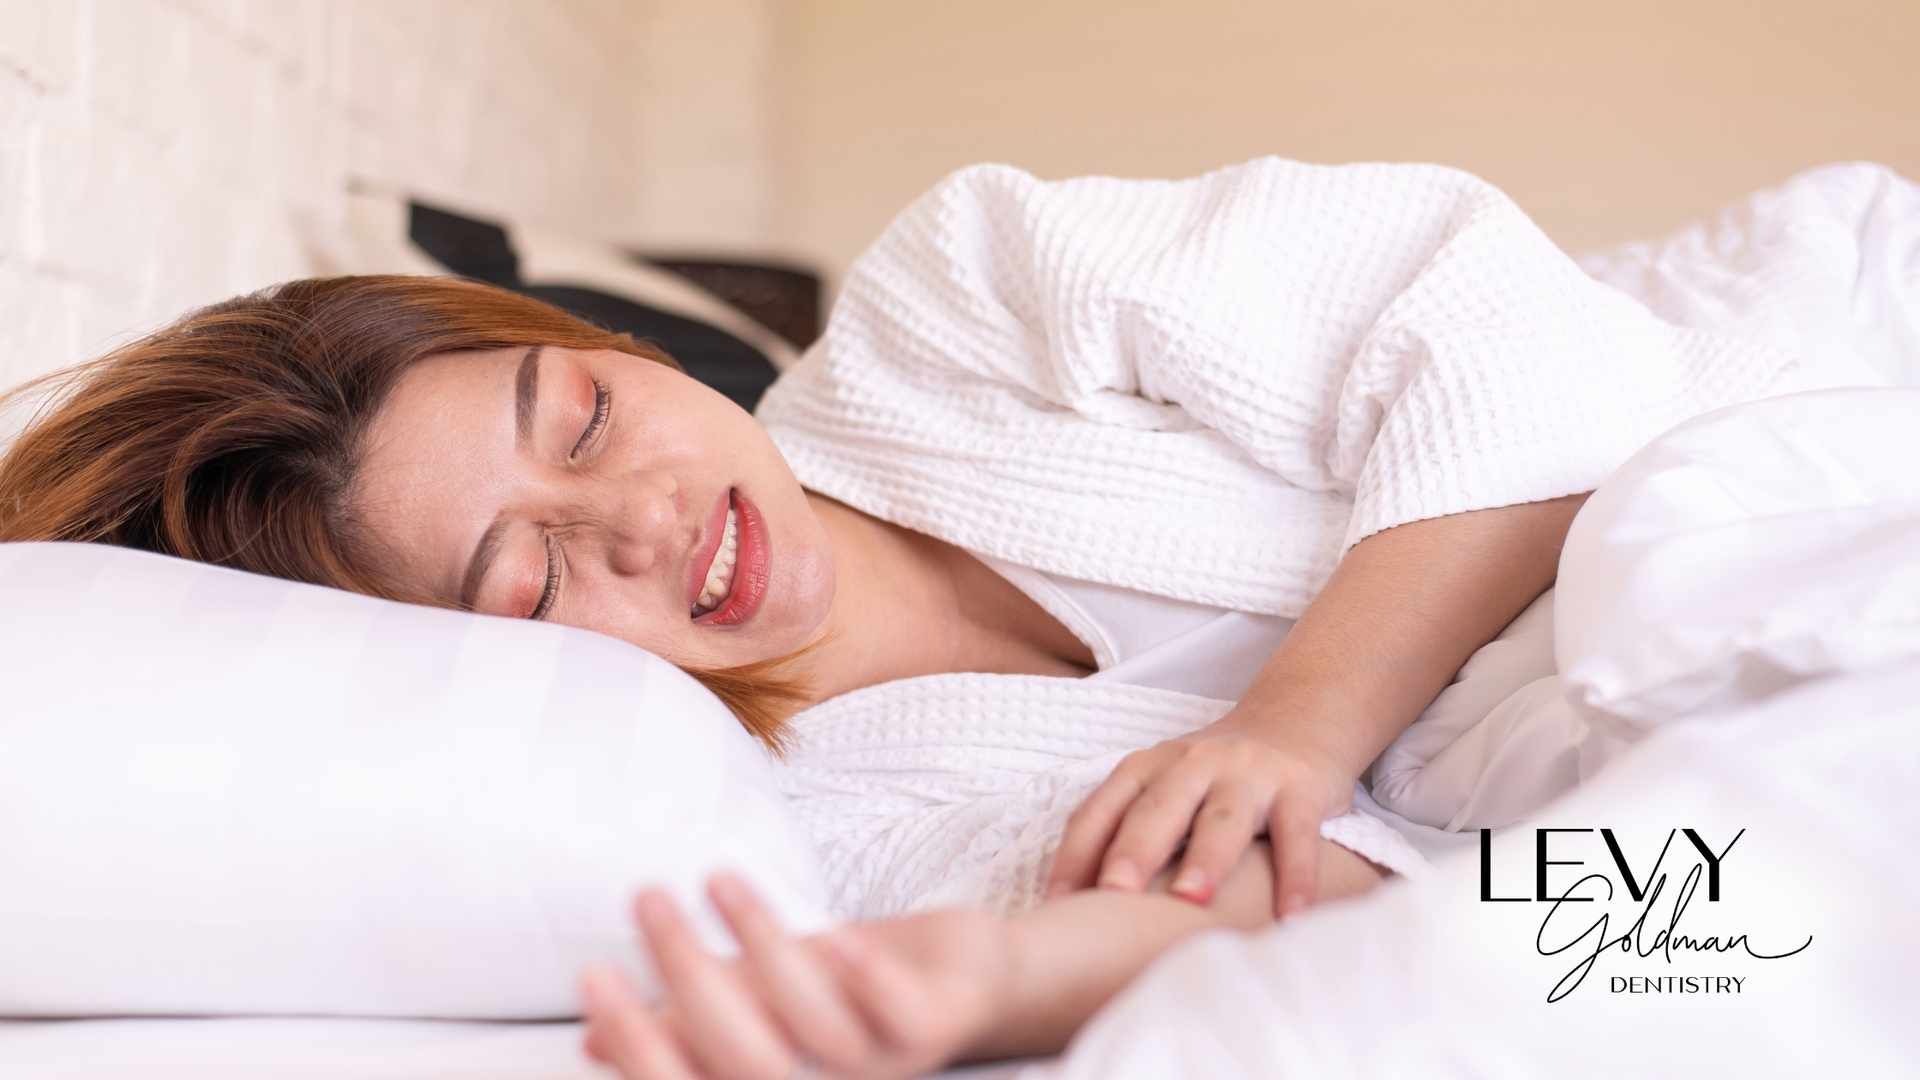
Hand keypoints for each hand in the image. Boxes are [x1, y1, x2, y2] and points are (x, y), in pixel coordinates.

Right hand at [581, 873, 1012, 1079]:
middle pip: (745, 1059)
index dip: (639, 1043)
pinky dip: (870, 979)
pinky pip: (904, 1016)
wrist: (968, 982)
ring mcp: (884, 1060)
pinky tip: (840, 935)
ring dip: (766, 948)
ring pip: (816, 1031)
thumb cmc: (851, 992)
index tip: (593, 974)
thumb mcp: (759, 1006)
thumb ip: (687, 1022)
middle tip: (647, 898)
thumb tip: (593, 1037)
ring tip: (722, 880)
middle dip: (688, 976)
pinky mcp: (936, 1026)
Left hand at [1045, 713, 1353, 917]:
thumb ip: (1128, 832)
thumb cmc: (1215, 775)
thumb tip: (1077, 904)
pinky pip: (1297, 834)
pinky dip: (1296, 877)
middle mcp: (1193, 764)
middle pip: (1158, 809)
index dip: (1076, 853)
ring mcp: (1248, 773)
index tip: (1057, 903)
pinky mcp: (1301, 788)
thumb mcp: (1166, 788)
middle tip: (1112, 894)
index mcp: (1148, 767)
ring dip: (1205, 859)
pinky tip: (1291, 919)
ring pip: (1223, 818)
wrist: (1298, 718)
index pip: (1102, 809)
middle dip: (1133, 851)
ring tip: (1192, 901)